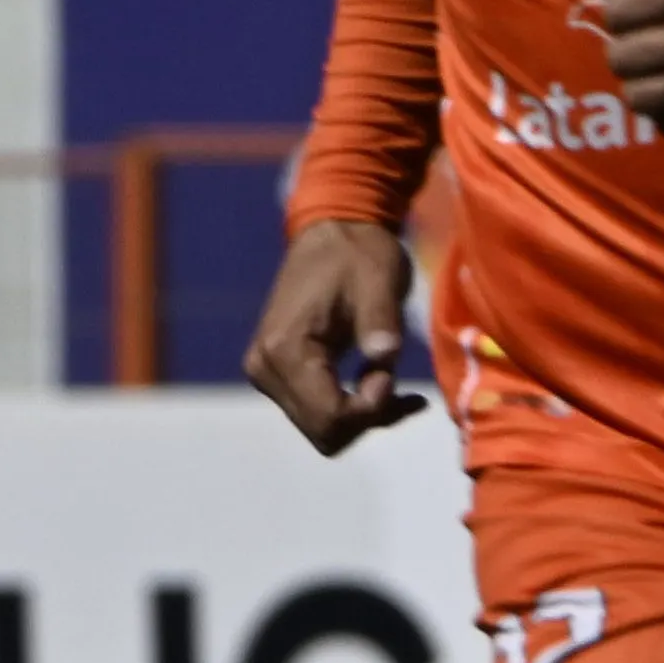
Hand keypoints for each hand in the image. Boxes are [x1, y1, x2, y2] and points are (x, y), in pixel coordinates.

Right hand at [243, 218, 424, 451]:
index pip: (328, 417)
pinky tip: (382, 383)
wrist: (332, 231)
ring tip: (394, 381)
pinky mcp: (278, 374)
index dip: (371, 408)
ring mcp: (267, 374)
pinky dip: (353, 407)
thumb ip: (379, 325)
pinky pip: (318, 412)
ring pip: (322, 428)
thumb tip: (383, 360)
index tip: (392, 374)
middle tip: (398, 382)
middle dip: (367, 416)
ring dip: (363, 414)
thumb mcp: (378, 283)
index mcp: (283, 349)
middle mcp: (265, 369)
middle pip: (323, 431)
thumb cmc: (359, 253)